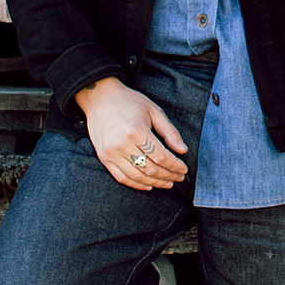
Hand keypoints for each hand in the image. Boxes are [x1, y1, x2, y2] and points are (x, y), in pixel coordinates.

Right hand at [74, 76, 188, 189]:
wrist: (100, 99)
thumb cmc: (130, 102)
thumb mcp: (154, 111)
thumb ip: (169, 131)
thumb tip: (183, 150)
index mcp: (137, 131)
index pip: (161, 156)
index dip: (175, 166)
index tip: (184, 169)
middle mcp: (122, 144)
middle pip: (150, 168)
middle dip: (168, 176)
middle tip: (179, 178)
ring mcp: (111, 153)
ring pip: (136, 176)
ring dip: (154, 182)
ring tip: (167, 183)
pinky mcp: (103, 157)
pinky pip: (121, 177)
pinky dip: (136, 184)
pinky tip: (148, 185)